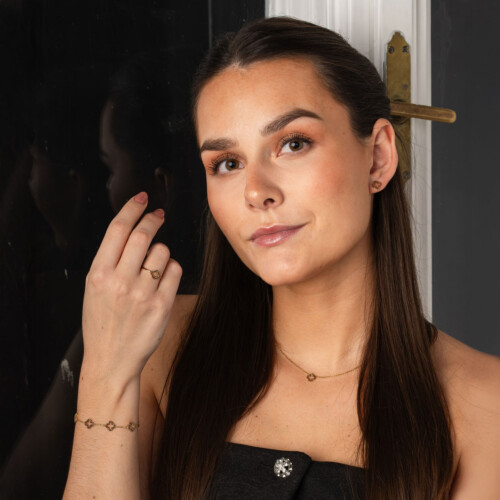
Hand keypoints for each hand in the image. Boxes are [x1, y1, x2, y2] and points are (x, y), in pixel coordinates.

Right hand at [81, 192, 181, 383]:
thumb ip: (110, 260)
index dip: (132, 208)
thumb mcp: (94, 288)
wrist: (111, 360)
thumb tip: (133, 230)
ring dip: (161, 251)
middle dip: (153, 219)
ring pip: (162, 251)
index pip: (118, 229)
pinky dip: (171, 269)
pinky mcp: (161, 305)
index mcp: (98, 273)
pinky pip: (175, 270)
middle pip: (142, 235)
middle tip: (158, 215)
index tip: (142, 198)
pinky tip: (162, 279)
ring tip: (153, 266)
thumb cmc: (102, 322)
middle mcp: (119, 281)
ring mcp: (142, 293)